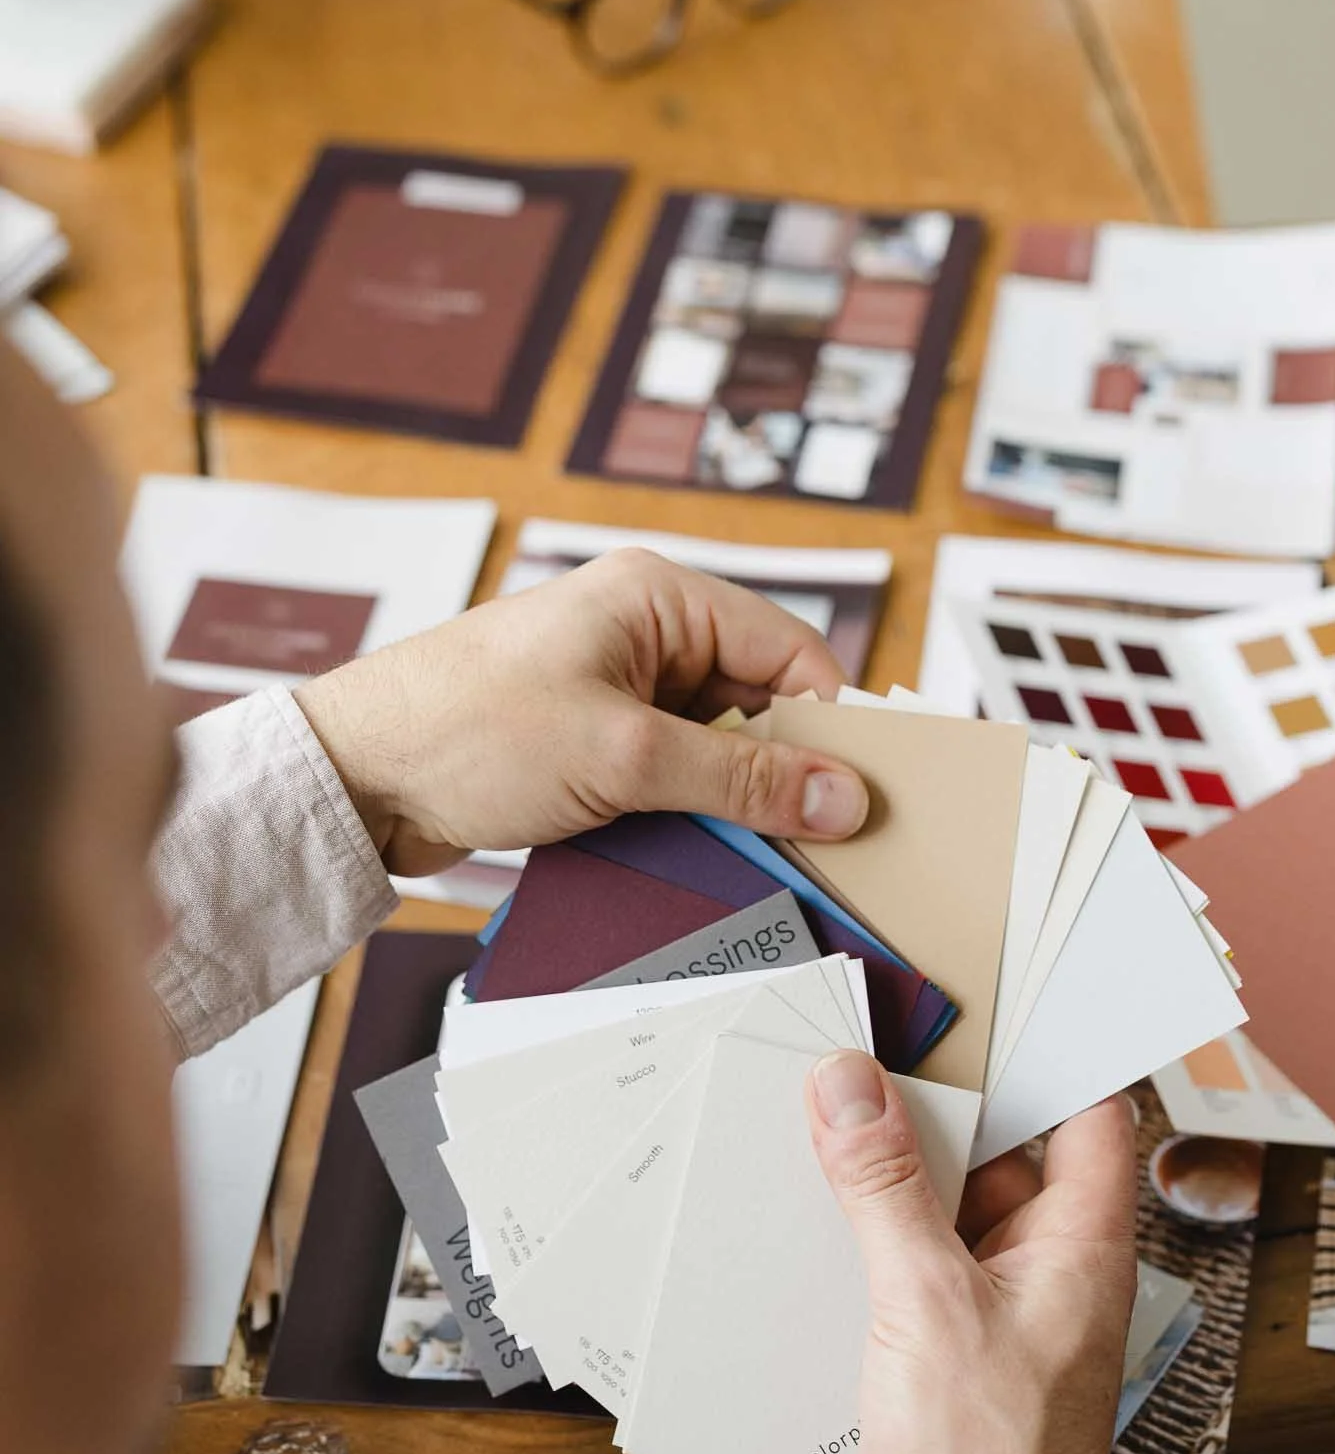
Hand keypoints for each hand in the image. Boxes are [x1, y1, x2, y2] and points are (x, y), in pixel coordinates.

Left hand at [294, 549, 869, 876]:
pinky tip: (697, 856)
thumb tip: (842, 796)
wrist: (352, 776)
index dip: (831, 724)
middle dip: (783, 771)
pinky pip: (668, 773)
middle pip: (757, 700)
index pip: (790, 650)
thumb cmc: (466, 732)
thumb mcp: (624, 756)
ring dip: (730, 801)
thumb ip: (742, 777)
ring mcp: (612, 686)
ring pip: (714, 746)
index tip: (863, 797)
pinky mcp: (586, 739)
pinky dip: (687, 814)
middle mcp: (642, 630)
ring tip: (756, 857)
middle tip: (820, 841)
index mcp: (658, 596)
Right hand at [806, 1053, 1137, 1453]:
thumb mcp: (925, 1299)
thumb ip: (884, 1187)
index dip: (1050, 1051)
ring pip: (942, 1214)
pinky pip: (906, 1272)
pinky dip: (862, 1246)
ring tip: (820, 1124)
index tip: (992, 1000)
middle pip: (998, 1155)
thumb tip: (851, 1086)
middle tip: (867, 1048)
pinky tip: (807, 1226)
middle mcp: (1046, 1273)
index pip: (1089, 1114)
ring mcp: (995, 1317)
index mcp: (1081, 1245)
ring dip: (886, 1181)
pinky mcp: (944, 1360)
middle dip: (935, 1110)